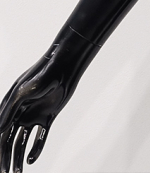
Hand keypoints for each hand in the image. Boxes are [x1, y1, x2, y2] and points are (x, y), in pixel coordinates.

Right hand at [0, 27, 100, 171]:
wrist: (64, 67)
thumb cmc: (42, 75)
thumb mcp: (22, 92)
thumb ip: (9, 111)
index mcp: (10, 108)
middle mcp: (20, 113)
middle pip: (9, 141)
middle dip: (5, 158)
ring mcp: (34, 116)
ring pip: (22, 143)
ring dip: (19, 158)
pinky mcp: (48, 117)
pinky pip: (40, 137)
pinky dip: (36, 149)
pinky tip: (32, 161)